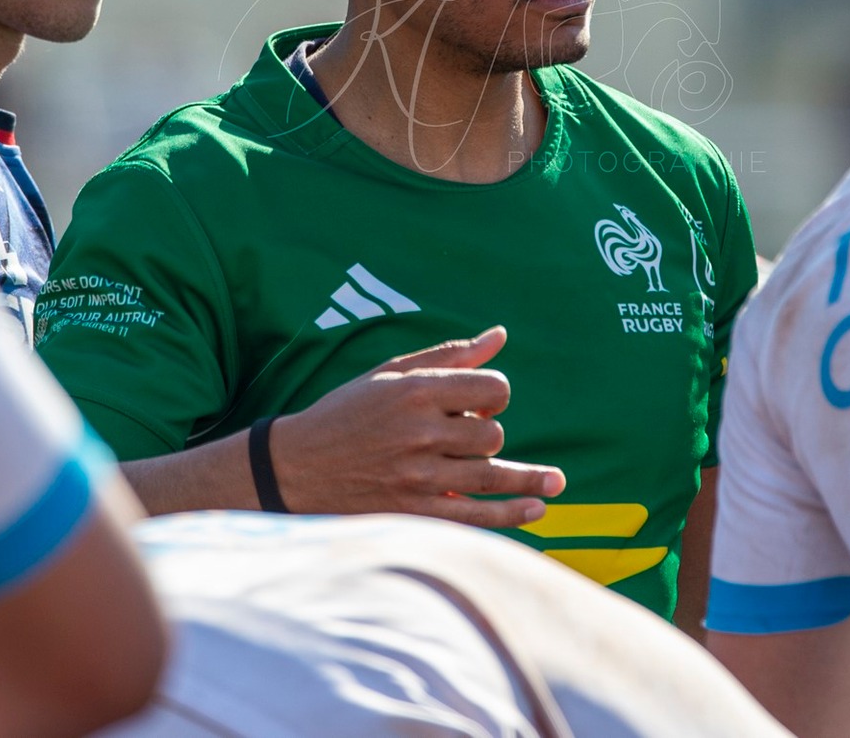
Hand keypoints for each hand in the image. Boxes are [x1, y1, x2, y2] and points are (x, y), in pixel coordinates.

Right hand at [269, 325, 565, 527]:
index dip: (494, 396)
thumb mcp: (391, 374)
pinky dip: (510, 514)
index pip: (491, 389)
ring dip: (527, 479)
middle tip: (468, 436)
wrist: (294, 468)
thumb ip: (449, 356)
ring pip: (490, 474)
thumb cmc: (345, 413)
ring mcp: (418, 476)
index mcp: (415, 391)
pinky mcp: (414, 511)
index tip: (479, 405)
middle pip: (492, 434)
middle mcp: (420, 432)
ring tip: (555, 483)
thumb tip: (500, 335)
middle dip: (490, 434)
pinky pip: (475, 515)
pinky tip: (535, 510)